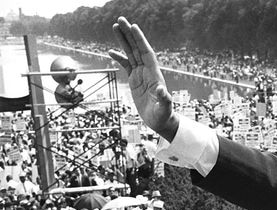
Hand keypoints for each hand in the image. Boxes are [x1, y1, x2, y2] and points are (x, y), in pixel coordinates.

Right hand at [108, 17, 178, 141]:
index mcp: (154, 75)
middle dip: (129, 34)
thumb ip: (164, 99)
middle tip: (120, 20)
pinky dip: (119, 58)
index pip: (146, 53)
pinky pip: (126, 65)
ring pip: (131, 53)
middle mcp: (148, 71)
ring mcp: (141, 75)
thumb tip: (162, 90)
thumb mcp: (164, 108)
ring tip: (115, 27)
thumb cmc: (163, 115)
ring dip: (124, 41)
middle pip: (137, 48)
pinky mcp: (135, 80)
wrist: (160, 121)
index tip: (134, 27)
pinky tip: (110, 51)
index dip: (140, 40)